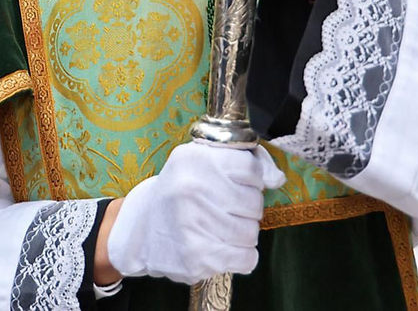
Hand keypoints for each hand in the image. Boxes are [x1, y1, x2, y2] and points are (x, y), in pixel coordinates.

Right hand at [106, 143, 285, 284]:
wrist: (141, 229)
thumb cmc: (180, 192)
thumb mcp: (202, 161)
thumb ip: (244, 162)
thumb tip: (277, 179)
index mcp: (195, 160)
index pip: (251, 168)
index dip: (251, 179)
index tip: (236, 184)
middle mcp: (192, 190)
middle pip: (254, 203)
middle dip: (246, 208)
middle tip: (224, 208)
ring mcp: (194, 225)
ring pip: (252, 232)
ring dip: (242, 232)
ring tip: (219, 227)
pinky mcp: (198, 258)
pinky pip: (247, 258)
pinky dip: (240, 255)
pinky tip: (222, 245)